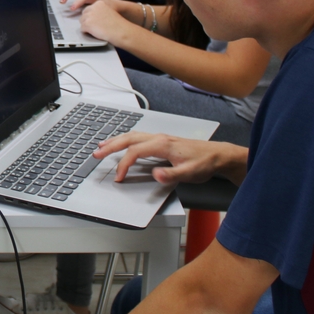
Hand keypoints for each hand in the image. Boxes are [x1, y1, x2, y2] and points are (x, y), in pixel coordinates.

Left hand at [77, 0, 138, 44]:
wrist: (121, 31)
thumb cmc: (117, 24)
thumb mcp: (108, 12)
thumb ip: (99, 12)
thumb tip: (90, 16)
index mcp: (99, 3)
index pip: (89, 9)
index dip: (93, 17)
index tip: (99, 20)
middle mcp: (93, 7)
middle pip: (84, 15)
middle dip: (88, 21)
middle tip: (98, 26)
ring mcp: (89, 15)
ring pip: (82, 22)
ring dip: (88, 27)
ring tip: (98, 30)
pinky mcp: (87, 24)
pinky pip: (82, 29)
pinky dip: (87, 33)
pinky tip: (96, 32)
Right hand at [93, 132, 246, 184]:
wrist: (218, 155)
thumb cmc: (204, 163)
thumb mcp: (190, 173)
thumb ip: (171, 174)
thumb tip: (154, 174)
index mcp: (162, 144)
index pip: (135, 152)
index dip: (124, 165)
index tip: (118, 177)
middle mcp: (159, 138)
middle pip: (129, 139)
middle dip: (110, 146)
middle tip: (96, 154)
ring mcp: (160, 138)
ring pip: (132, 136)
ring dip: (116, 140)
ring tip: (102, 146)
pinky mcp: (162, 141)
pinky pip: (138, 137)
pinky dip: (126, 140)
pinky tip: (123, 144)